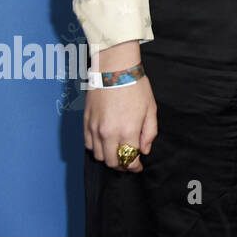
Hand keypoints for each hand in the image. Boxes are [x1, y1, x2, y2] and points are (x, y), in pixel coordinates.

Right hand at [84, 42, 157, 171]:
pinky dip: (96, 148)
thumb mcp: (151, 110)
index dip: (134, 167)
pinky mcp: (85, 122)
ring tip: (117, 153)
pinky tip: (105, 144)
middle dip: (122, 166)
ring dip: (108, 158)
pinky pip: (88, 144)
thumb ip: (149, 133)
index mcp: (127, 131)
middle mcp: (108, 133)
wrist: (115, 69)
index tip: (138, 166)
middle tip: (128, 162)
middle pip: (112, 162)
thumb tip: (144, 150)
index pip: (129, 160)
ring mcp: (94, 129)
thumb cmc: (136, 87)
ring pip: (98, 156)